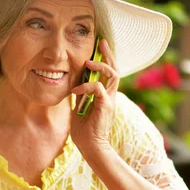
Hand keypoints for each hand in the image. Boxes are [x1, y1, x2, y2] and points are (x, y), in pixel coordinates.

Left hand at [70, 39, 118, 157]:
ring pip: (113, 75)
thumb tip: (74, 82)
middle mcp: (110, 96)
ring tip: (89, 62)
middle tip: (102, 42)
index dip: (105, 59)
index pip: (109, 73)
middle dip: (109, 54)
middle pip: (115, 69)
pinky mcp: (106, 106)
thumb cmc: (84, 130)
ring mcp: (110, 100)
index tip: (100, 46)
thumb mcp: (79, 107)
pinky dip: (86, 86)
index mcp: (105, 96)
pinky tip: (75, 91)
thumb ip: (80, 94)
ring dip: (101, 66)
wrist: (90, 146)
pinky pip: (98, 88)